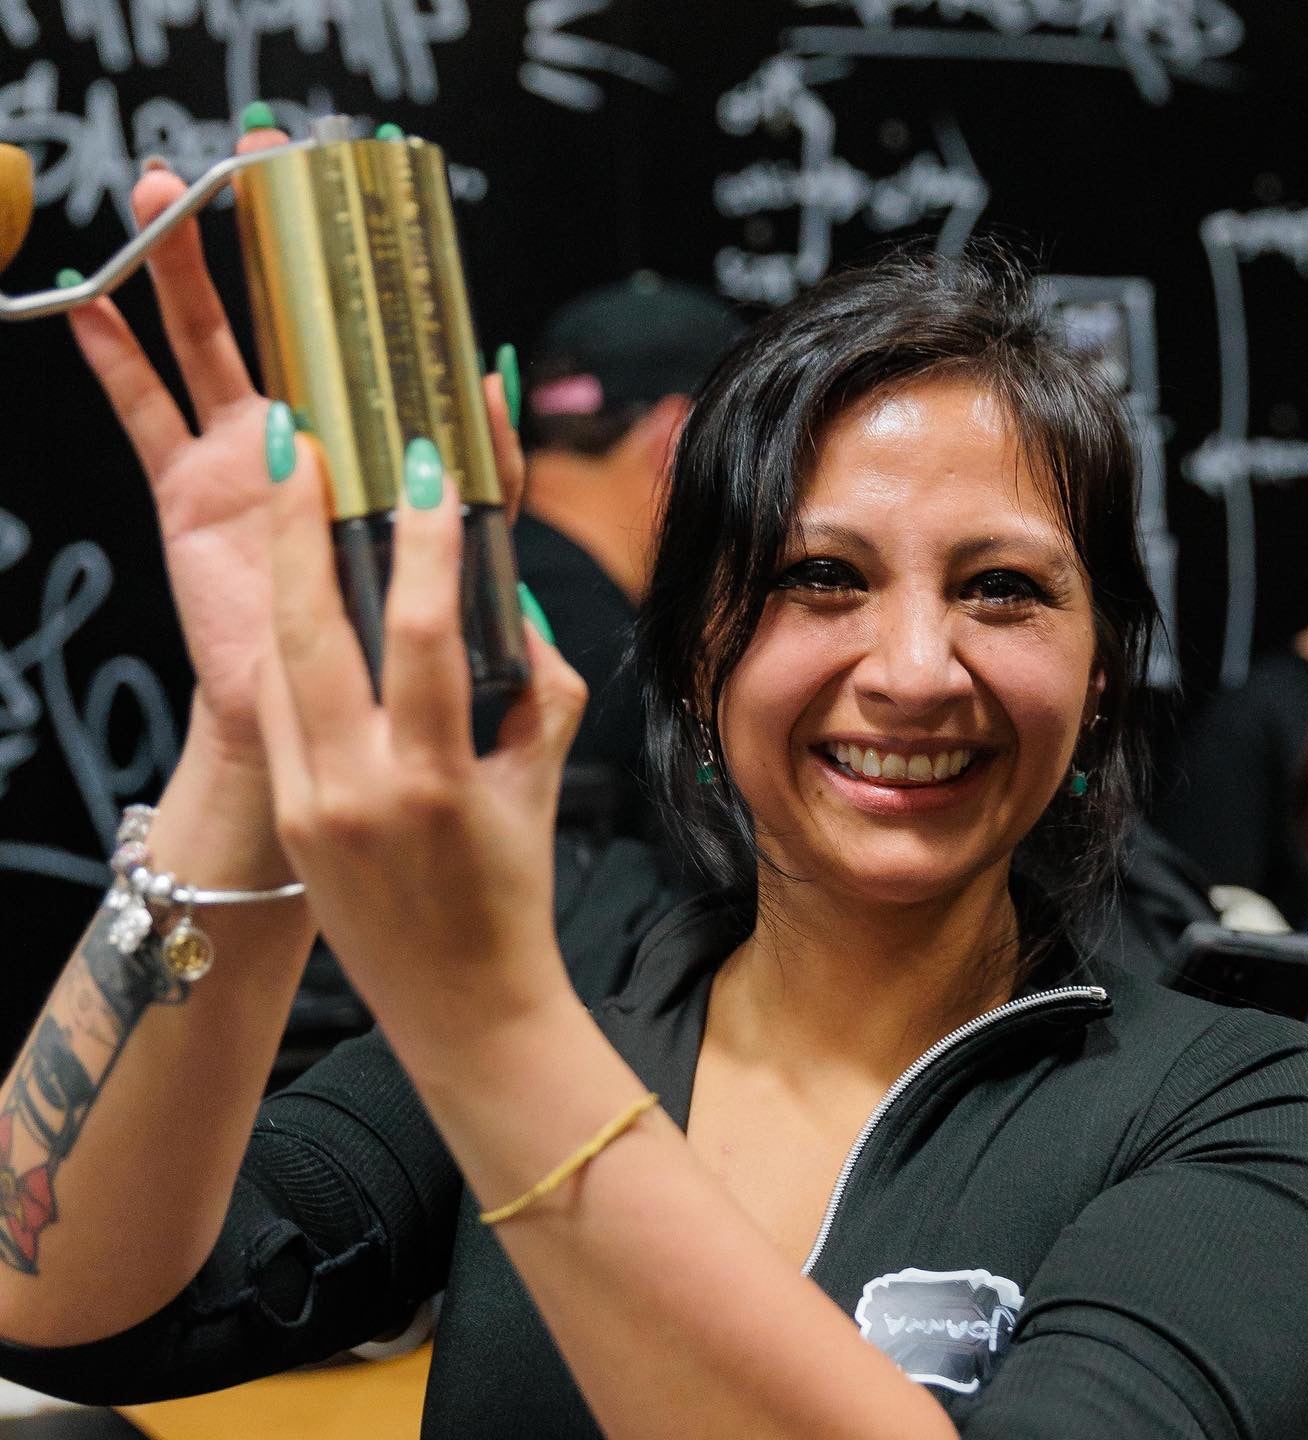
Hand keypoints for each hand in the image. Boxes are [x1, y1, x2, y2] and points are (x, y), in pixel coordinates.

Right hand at [67, 135, 525, 763]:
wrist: (345, 727)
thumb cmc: (409, 648)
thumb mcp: (464, 553)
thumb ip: (488, 474)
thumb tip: (496, 377)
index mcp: (379, 442)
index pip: (378, 342)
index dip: (369, 273)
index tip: (369, 198)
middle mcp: (316, 435)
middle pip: (290, 319)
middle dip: (273, 240)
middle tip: (261, 158)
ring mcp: (251, 457)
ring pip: (215, 345)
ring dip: (188, 273)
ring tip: (168, 194)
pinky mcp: (195, 490)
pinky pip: (147, 415)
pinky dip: (120, 361)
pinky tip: (91, 305)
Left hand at [256, 435, 584, 1072]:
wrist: (464, 1006)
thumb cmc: (515, 891)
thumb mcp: (542, 779)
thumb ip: (537, 681)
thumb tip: (504, 599)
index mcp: (433, 778)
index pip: (424, 632)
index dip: (425, 541)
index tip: (423, 469)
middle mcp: (355, 788)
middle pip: (310, 629)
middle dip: (298, 525)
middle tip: (299, 441)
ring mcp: (308, 804)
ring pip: (278, 661)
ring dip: (280, 573)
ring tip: (284, 495)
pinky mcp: (287, 815)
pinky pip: (280, 708)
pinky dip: (289, 641)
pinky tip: (296, 591)